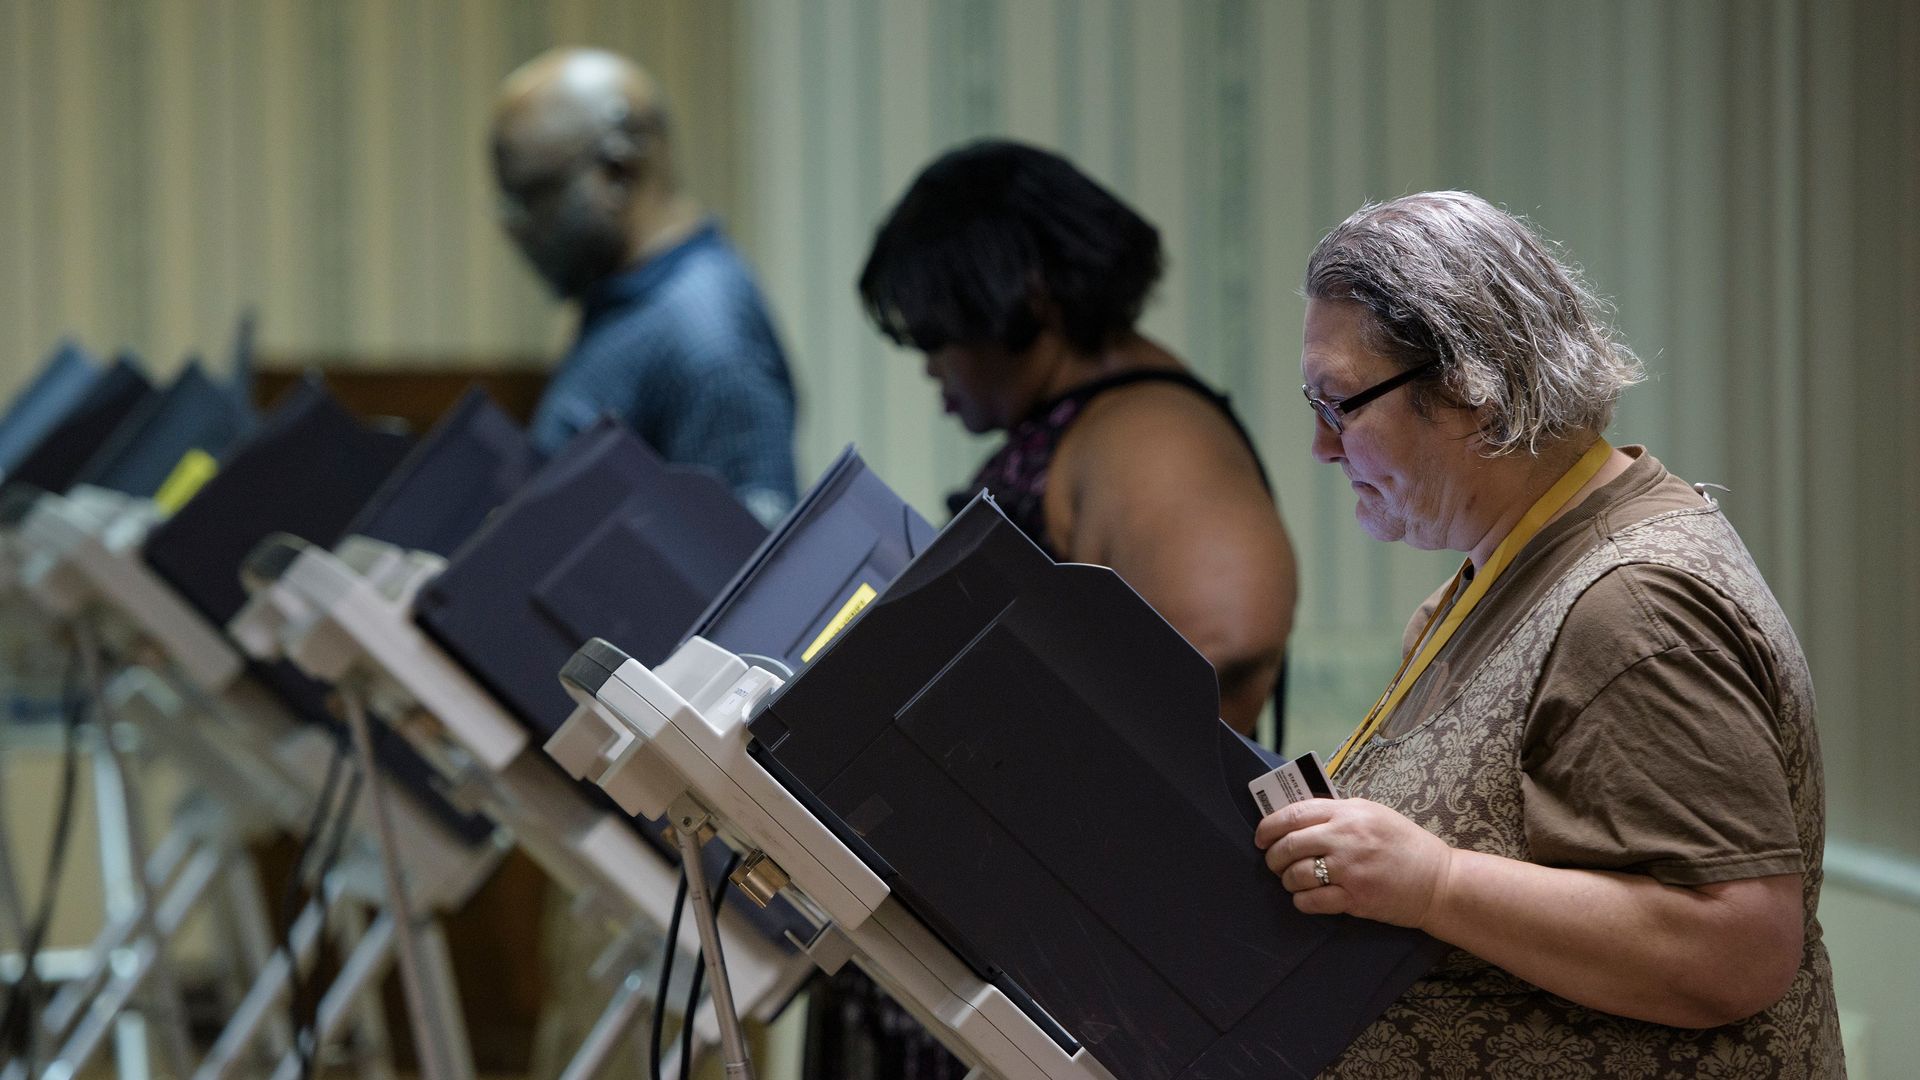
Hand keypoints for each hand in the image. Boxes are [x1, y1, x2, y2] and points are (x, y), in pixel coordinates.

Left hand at [1253, 797, 1454, 928]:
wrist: (1438, 880)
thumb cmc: (1404, 844)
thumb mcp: (1372, 814)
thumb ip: (1337, 813)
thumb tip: (1297, 818)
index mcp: (1348, 812)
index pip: (1293, 814)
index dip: (1269, 827)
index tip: (1261, 837)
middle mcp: (1346, 838)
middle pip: (1289, 845)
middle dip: (1273, 857)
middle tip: (1274, 863)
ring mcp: (1350, 870)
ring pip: (1296, 875)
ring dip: (1287, 880)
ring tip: (1293, 881)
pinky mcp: (1355, 899)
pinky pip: (1311, 901)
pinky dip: (1301, 900)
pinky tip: (1306, 898)